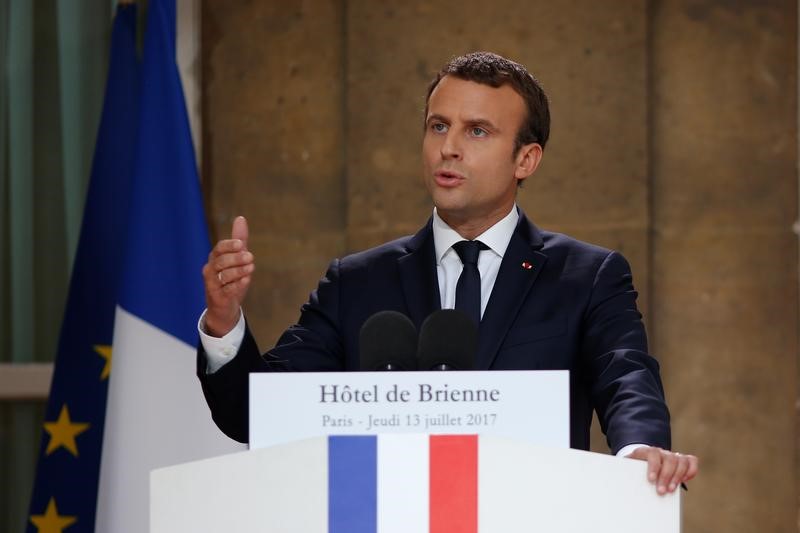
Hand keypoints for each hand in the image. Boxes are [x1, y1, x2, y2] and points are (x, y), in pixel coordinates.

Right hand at [201, 216, 254, 335]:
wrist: (223, 308)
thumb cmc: (230, 280)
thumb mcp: (236, 260)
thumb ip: (239, 240)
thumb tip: (241, 218)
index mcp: (215, 259)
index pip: (219, 249)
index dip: (229, 246)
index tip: (241, 244)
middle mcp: (211, 271)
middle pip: (221, 262)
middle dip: (236, 258)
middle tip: (250, 256)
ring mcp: (213, 285)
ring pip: (224, 276)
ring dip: (238, 271)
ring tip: (251, 267)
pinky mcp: (218, 298)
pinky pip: (227, 290)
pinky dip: (237, 285)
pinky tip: (246, 280)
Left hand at [627, 446, 698, 494]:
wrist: (639, 462)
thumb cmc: (633, 469)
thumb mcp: (627, 470)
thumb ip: (627, 473)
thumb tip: (625, 483)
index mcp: (645, 451)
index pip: (653, 453)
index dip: (654, 466)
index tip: (651, 479)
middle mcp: (661, 452)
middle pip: (669, 459)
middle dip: (666, 476)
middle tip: (661, 491)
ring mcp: (672, 456)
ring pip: (681, 461)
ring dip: (678, 476)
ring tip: (671, 490)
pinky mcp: (682, 461)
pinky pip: (691, 461)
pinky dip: (691, 470)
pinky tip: (685, 480)